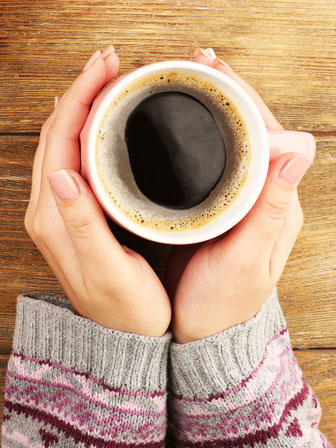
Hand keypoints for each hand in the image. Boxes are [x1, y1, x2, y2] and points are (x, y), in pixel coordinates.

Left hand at [24, 47, 170, 336]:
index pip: (60, 142)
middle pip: (57, 135)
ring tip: (106, 81)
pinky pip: (74, 160)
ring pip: (64, 144)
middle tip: (109, 63)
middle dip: (81, 92)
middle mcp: (50, 210)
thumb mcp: (107, 271)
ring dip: (82, 107)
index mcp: (55, 218)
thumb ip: (82, 225)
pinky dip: (85, 132)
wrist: (124, 334)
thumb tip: (63, 175)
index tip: (106, 68)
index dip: (82, 99)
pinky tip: (97, 122)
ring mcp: (61, 210)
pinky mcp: (76, 213)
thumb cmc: (125, 308)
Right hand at [165, 48, 314, 342]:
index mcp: (275, 203)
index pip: (269, 135)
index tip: (217, 72)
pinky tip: (180, 125)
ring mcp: (238, 199)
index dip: (244, 100)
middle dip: (227, 94)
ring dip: (212, 109)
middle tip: (198, 65)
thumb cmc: (223, 302)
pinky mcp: (216, 205)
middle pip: (250, 130)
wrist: (205, 327)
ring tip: (188, 82)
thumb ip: (270, 209)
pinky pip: (213, 160)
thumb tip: (299, 148)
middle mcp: (261, 195)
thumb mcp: (246, 260)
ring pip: (231, 141)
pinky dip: (199, 136)